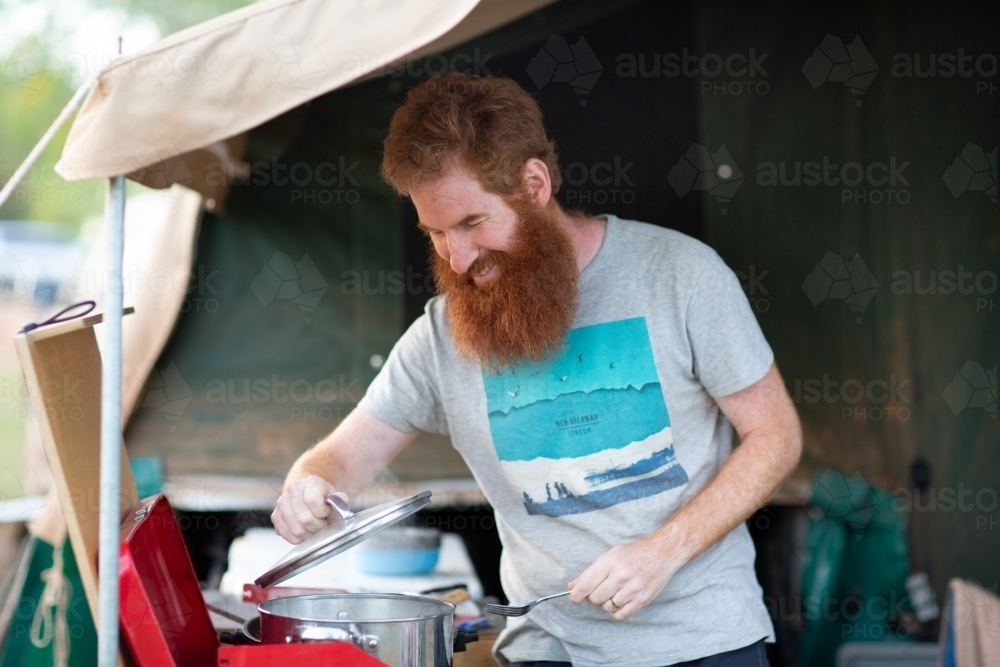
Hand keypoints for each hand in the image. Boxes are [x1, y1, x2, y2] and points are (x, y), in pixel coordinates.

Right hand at [271, 475, 348, 543]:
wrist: (310, 499)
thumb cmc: (324, 501)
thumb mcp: (335, 499)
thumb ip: (340, 501)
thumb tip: (342, 498)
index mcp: (311, 482)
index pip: (313, 501)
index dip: (323, 512)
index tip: (326, 513)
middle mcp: (293, 489)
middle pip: (304, 519)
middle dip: (317, 527)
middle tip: (322, 524)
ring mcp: (282, 502)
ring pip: (296, 529)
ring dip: (308, 534)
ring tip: (314, 528)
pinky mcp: (275, 516)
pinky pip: (287, 535)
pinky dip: (298, 539)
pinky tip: (305, 532)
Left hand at [568, 535, 684, 619]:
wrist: (661, 553)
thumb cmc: (633, 554)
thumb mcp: (609, 556)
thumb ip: (589, 572)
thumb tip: (572, 586)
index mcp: (610, 563)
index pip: (586, 585)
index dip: (576, 595)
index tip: (573, 598)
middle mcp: (621, 576)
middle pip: (595, 598)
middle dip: (593, 597)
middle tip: (599, 590)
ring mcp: (633, 589)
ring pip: (607, 607)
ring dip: (606, 603)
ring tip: (613, 593)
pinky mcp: (643, 599)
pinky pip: (621, 615)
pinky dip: (616, 611)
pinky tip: (619, 601)